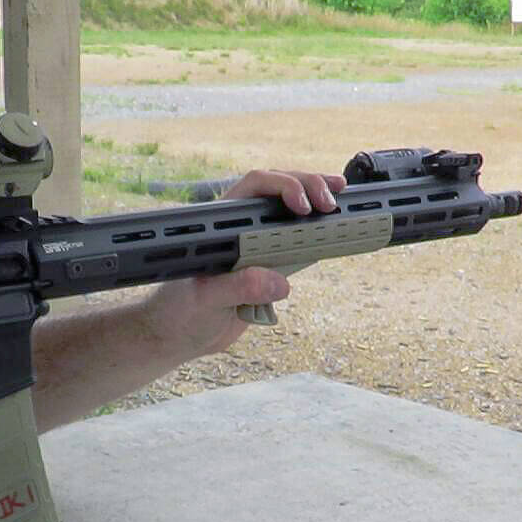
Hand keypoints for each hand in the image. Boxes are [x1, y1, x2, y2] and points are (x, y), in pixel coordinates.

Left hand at [142, 167, 345, 359]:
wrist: (180, 336)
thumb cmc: (180, 312)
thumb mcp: (205, 300)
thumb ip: (238, 287)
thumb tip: (278, 282)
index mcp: (220, 224)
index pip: (254, 186)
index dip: (282, 186)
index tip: (302, 205)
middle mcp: (240, 228)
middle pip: (278, 190)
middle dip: (308, 186)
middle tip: (329, 203)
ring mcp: (256, 244)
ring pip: (290, 211)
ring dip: (317, 200)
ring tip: (340, 201)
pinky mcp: (269, 265)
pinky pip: (297, 241)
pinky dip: (317, 232)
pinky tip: (336, 227)